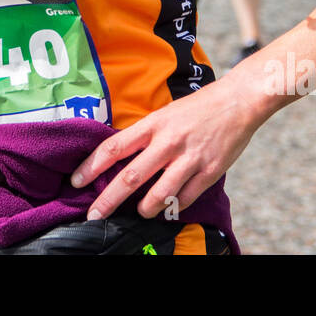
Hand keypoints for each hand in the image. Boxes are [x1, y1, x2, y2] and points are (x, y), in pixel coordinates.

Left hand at [72, 79, 262, 220]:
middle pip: (131, 176)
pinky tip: (168, 207)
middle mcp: (168, 141)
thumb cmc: (198, 107)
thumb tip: (120, 156)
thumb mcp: (165, 113)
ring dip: (143, 208)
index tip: (76, 180)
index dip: (92, 165)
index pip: (114, 146)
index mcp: (153, 124)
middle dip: (109, 199)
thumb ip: (146, 135)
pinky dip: (173, 206)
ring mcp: (189, 158)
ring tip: (139, 212)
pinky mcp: (209, 171)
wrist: (238, 101)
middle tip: (94, 214)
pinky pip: (185, 197)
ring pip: (158, 193)